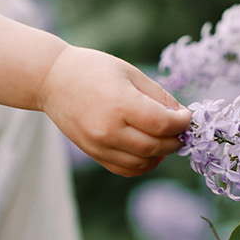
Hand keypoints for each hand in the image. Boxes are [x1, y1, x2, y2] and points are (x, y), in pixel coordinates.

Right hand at [40, 47, 190, 177]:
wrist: (52, 80)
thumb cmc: (94, 70)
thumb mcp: (131, 73)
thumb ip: (159, 97)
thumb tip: (182, 117)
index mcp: (121, 104)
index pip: (163, 124)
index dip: (182, 123)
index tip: (187, 117)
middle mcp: (109, 129)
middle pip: (156, 146)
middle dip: (176, 140)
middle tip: (181, 129)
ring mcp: (99, 145)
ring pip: (143, 163)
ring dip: (161, 154)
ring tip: (166, 139)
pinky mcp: (93, 153)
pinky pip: (126, 169)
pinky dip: (143, 164)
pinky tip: (150, 151)